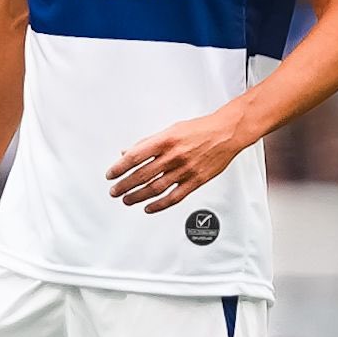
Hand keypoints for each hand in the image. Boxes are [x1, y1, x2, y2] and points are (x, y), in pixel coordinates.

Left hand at [105, 110, 248, 212]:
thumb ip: (149, 142)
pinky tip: (149, 207)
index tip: (111, 174)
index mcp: (165, 140)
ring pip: (155, 188)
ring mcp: (185, 170)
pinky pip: (174, 197)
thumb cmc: (200, 129)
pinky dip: (159, 205)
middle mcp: (174, 156)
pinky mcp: (196, 181)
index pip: (135, 156)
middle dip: (124, 185)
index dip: (120, 167)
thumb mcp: (171, 129)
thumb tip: (128, 152)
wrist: (226, 133)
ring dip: (137, 196)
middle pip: (142, 175)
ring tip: (127, 200)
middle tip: (114, 191)